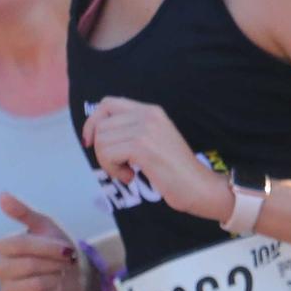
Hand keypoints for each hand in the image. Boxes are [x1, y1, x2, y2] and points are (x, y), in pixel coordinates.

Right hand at [0, 194, 84, 290]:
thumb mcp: (46, 225)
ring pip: (33, 285)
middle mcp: (1, 270)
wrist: (75, 273)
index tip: (64, 248)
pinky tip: (55, 289)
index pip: (15, 245)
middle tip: (64, 262)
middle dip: (53, 263)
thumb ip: (23, 212)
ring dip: (55, 278)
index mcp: (4, 249)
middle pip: (26, 266)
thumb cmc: (58, 247)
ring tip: (58, 274)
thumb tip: (2, 195)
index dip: (45, 247)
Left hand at [81, 97, 227, 220]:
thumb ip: (131, 131)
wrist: (199, 186)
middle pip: (101, 125)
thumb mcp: (154, 140)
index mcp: (152, 111)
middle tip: (118, 165)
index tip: (91, 142)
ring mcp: (146, 129)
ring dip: (108, 163)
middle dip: (101, 150)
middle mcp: (148, 115)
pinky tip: (131, 176)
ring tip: (127, 172)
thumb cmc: (175, 170)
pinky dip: (113, 170)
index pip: (107, 103)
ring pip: (101, 141)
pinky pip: (107, 154)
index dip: (92, 122)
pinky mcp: (143, 146)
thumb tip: (95, 133)